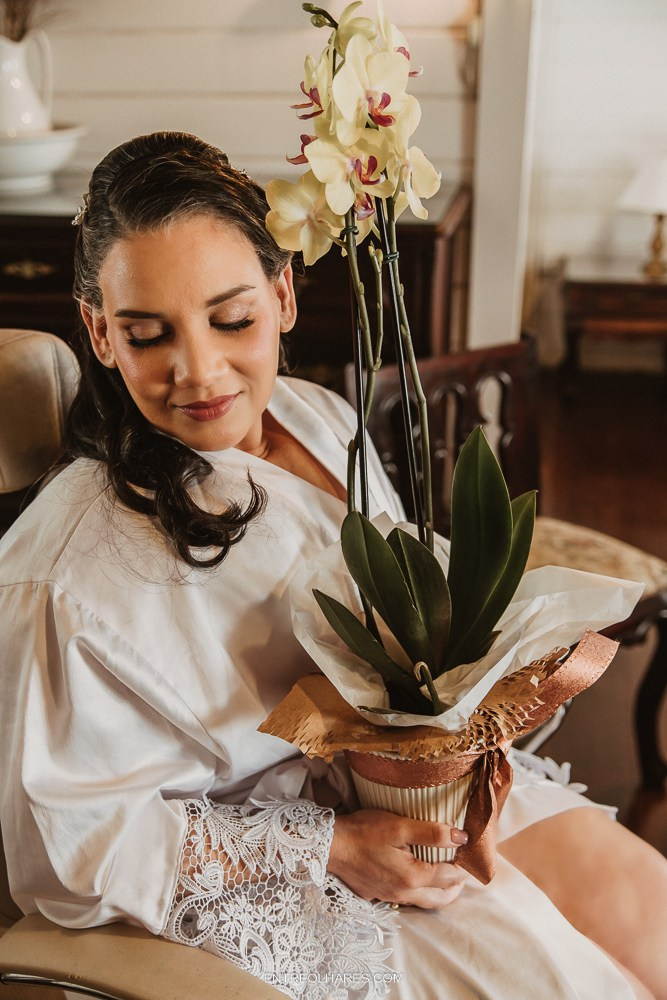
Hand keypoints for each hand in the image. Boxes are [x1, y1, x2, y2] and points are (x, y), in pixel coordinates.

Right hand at [327, 809, 468, 908]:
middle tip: (462, 871)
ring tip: (444, 875)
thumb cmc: (364, 831)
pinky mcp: (376, 894)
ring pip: (423, 902)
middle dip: (456, 887)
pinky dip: (418, 891)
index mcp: (413, 877)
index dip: (463, 865)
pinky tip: (413, 876)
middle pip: (441, 899)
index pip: (450, 877)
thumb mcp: (400, 826)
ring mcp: (389, 896)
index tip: (468, 853)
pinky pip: (405, 898)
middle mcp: (403, 893)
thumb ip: (431, 833)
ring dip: (438, 892)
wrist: (330, 845)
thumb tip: (461, 837)